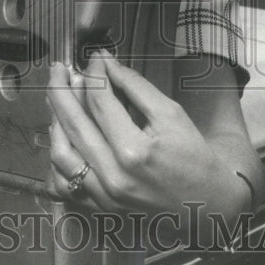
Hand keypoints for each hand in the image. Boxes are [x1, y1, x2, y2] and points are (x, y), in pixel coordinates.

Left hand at [46, 53, 242, 218]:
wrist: (209, 203)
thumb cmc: (193, 156)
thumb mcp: (171, 113)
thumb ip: (136, 87)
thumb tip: (107, 64)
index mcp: (134, 152)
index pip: (100, 102)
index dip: (94, 74)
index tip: (95, 58)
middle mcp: (113, 176)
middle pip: (73, 124)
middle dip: (60, 90)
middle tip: (58, 69)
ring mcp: (103, 196)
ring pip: (60, 154)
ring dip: (55, 121)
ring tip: (58, 99)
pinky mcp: (99, 207)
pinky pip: (62, 184)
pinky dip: (57, 160)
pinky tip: (62, 137)